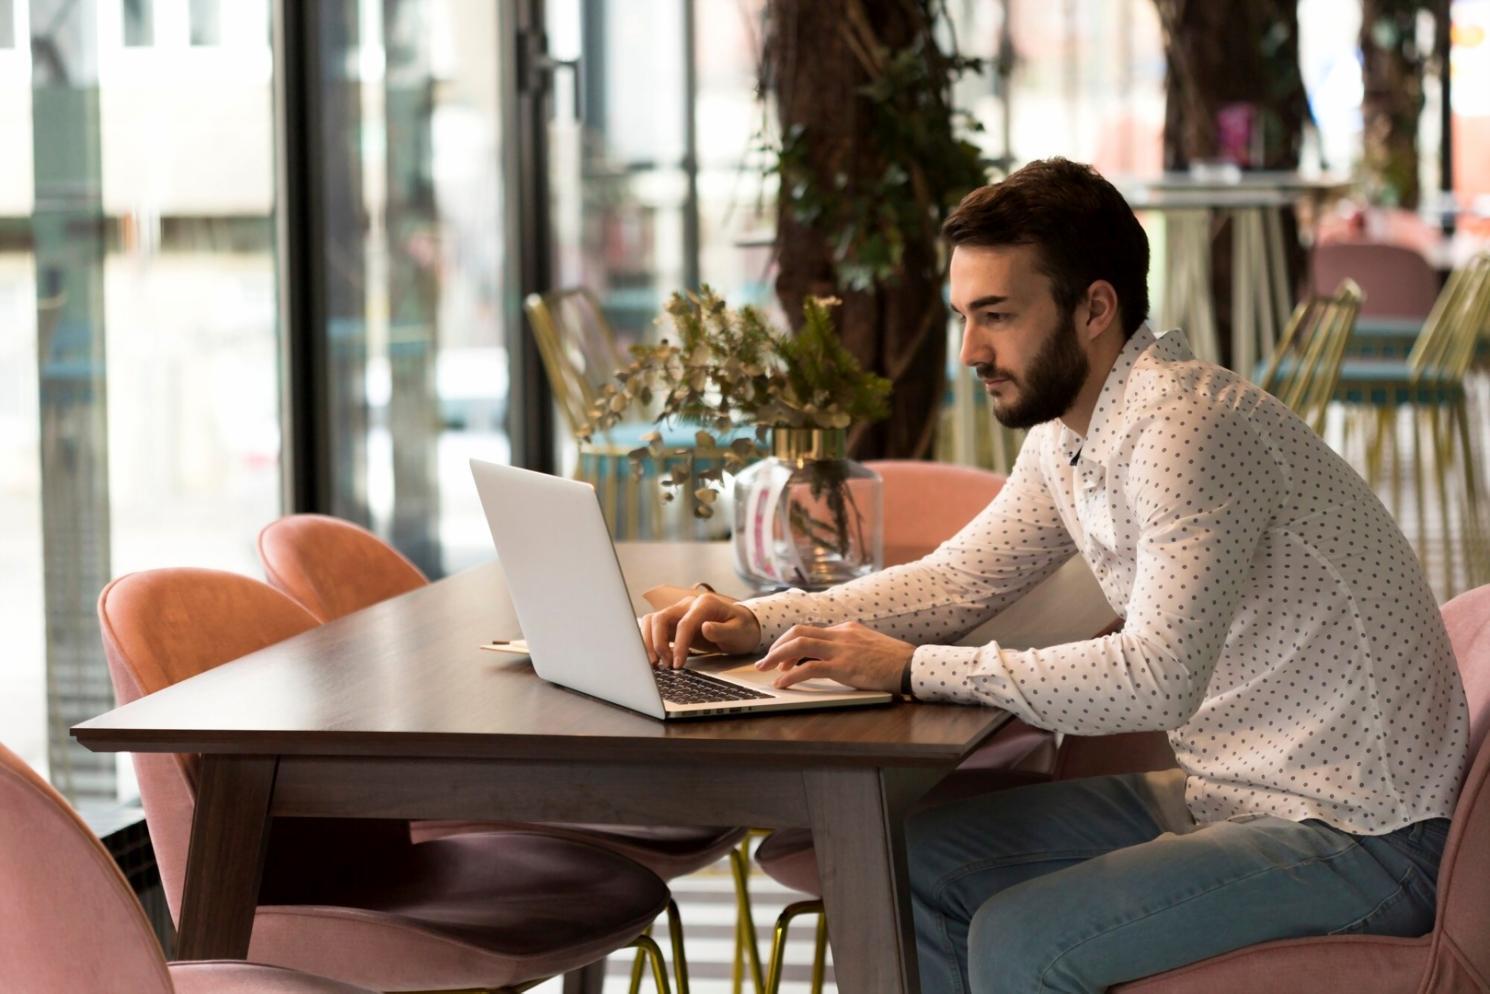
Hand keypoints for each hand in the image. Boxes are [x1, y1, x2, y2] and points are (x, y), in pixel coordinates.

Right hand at [641, 592, 761, 668]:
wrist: (742, 626)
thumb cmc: (742, 629)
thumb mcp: (739, 631)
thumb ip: (722, 630)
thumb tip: (705, 628)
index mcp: (704, 604)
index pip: (684, 623)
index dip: (679, 644)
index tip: (677, 664)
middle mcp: (687, 605)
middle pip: (661, 618)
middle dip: (658, 643)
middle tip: (665, 665)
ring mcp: (678, 613)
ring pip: (652, 621)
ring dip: (649, 642)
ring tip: (656, 663)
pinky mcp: (673, 623)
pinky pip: (654, 628)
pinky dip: (650, 642)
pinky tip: (655, 658)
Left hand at [755, 621, 913, 691]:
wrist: (913, 666)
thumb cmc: (896, 662)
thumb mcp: (870, 647)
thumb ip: (851, 649)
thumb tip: (833, 661)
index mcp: (847, 628)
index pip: (810, 631)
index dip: (791, 644)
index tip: (782, 658)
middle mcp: (841, 634)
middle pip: (798, 632)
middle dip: (777, 646)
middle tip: (765, 661)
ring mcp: (841, 649)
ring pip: (798, 645)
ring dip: (777, 657)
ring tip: (765, 669)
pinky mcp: (844, 666)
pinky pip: (809, 668)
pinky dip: (791, 675)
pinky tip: (782, 683)